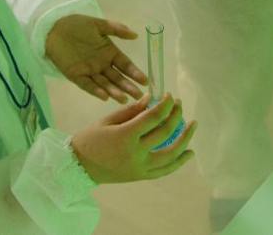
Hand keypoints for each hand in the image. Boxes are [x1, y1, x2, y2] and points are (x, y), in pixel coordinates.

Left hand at [46, 15, 147, 101]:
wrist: (53, 27)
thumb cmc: (77, 25)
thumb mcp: (99, 24)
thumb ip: (117, 29)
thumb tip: (136, 35)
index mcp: (109, 52)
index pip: (125, 65)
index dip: (135, 73)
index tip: (145, 80)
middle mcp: (101, 64)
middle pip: (117, 78)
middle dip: (128, 86)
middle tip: (138, 95)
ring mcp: (89, 71)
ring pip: (104, 84)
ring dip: (114, 91)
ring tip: (123, 98)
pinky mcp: (76, 75)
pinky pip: (87, 85)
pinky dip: (96, 91)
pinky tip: (104, 96)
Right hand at [70, 94, 196, 183]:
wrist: (79, 167)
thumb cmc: (90, 139)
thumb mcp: (108, 120)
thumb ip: (131, 110)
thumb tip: (151, 98)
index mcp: (125, 136)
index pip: (153, 117)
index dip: (165, 105)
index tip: (170, 95)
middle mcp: (136, 153)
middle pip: (164, 132)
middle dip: (175, 115)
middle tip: (179, 104)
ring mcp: (140, 168)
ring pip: (170, 155)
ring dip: (185, 139)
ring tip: (193, 125)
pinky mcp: (140, 177)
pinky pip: (164, 170)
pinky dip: (178, 162)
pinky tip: (188, 152)